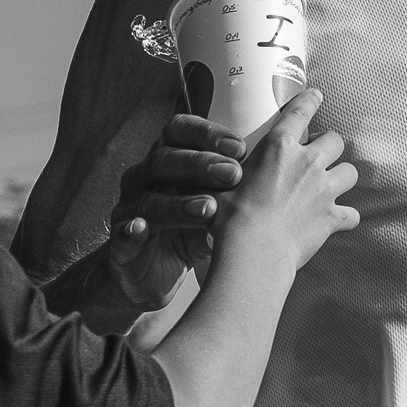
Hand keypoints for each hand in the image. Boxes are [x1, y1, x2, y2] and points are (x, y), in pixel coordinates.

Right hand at [106, 113, 246, 310]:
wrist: (152, 274)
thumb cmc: (188, 230)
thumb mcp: (215, 203)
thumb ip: (236, 185)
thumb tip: (285, 166)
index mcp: (166, 158)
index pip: (180, 131)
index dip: (207, 134)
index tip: (240, 146)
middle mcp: (144, 177)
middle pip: (165, 159)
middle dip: (200, 164)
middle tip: (234, 174)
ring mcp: (130, 209)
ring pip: (148, 198)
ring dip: (178, 202)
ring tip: (207, 209)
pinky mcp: (121, 244)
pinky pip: (122, 234)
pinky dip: (132, 230)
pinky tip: (142, 228)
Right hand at [216, 88, 358, 270]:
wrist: (252, 252)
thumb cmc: (230, 218)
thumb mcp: (223, 183)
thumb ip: (231, 170)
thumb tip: (224, 168)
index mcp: (278, 147)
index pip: (300, 112)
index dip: (310, 100)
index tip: (316, 95)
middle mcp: (307, 162)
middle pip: (334, 140)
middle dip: (329, 145)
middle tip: (318, 155)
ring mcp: (324, 190)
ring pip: (350, 172)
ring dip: (342, 176)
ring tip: (330, 184)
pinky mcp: (332, 217)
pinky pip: (352, 213)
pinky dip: (345, 216)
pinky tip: (336, 220)